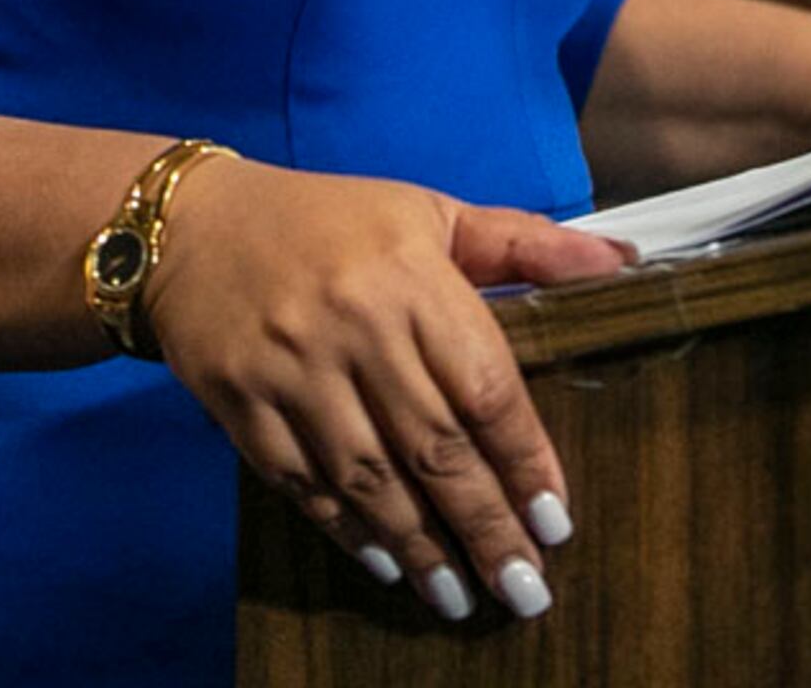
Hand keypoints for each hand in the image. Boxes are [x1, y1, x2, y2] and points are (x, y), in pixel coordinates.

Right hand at [142, 160, 630, 624]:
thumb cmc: (330, 220)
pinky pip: (301, 481)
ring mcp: (291, 366)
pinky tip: (386, 563)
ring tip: (460, 597)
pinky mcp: (239, 400)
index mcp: (410, 274)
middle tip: (525, 588)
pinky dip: (345, 529)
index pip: (484, 385)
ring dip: (420, 546)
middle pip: (433, 446)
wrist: (190, 225)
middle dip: (485, 526)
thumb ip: (523, 246)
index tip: (557, 522)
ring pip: (368, 477)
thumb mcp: (429, 213)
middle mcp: (353, 323)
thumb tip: (620, 264)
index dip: (525, 460)